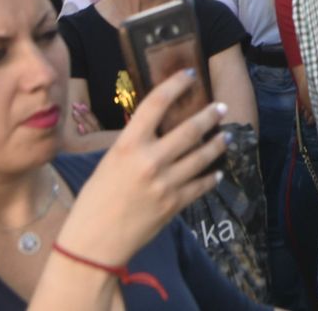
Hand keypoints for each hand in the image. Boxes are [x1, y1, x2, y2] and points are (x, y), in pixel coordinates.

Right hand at [53, 72, 226, 270]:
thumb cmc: (94, 202)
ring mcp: (165, 183)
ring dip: (217, 144)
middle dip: (210, 115)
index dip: (175, 84)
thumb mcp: (109, 164)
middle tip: (221, 108)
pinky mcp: (175, 204)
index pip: (155, 104)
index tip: (190, 74)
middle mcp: (149, 161)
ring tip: (225, 136)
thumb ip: (134, 146)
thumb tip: (157, 130)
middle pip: (190, 129)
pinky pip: (201, 185)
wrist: (92, 243)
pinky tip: (217, 172)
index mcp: (127, 146)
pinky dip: (212, 177)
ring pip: (203, 156)